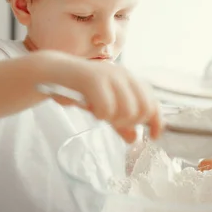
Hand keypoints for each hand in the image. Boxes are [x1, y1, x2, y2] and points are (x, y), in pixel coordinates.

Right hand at [38, 51, 161, 142]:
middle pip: (143, 109)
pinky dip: (100, 115)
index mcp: (129, 79)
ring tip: (100, 114)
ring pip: (128, 111)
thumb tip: (135, 138)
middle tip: (113, 122)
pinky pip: (107, 109)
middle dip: (130, 122)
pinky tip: (92, 110)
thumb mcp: (104, 107)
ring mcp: (109, 76)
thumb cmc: (80, 90)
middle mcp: (124, 75)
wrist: (54, 73)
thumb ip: (120, 122)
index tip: (155, 136)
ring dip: (114, 119)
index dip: (157, 121)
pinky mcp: (94, 80)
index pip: (153, 102)